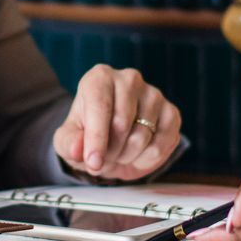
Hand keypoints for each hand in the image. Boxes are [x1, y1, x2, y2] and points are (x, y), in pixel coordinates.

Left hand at [52, 65, 180, 180]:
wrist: (111, 140)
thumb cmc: (87, 134)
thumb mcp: (68, 141)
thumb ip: (68, 144)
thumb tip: (77, 149)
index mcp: (99, 78)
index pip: (100, 106)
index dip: (96, 138)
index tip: (93, 162)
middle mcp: (129, 80)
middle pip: (122, 123)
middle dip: (110, 151)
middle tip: (103, 158)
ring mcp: (154, 95)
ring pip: (142, 136)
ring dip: (126, 156)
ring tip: (118, 153)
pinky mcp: (172, 113)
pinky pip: (161, 145)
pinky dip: (146, 159)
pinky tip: (136, 154)